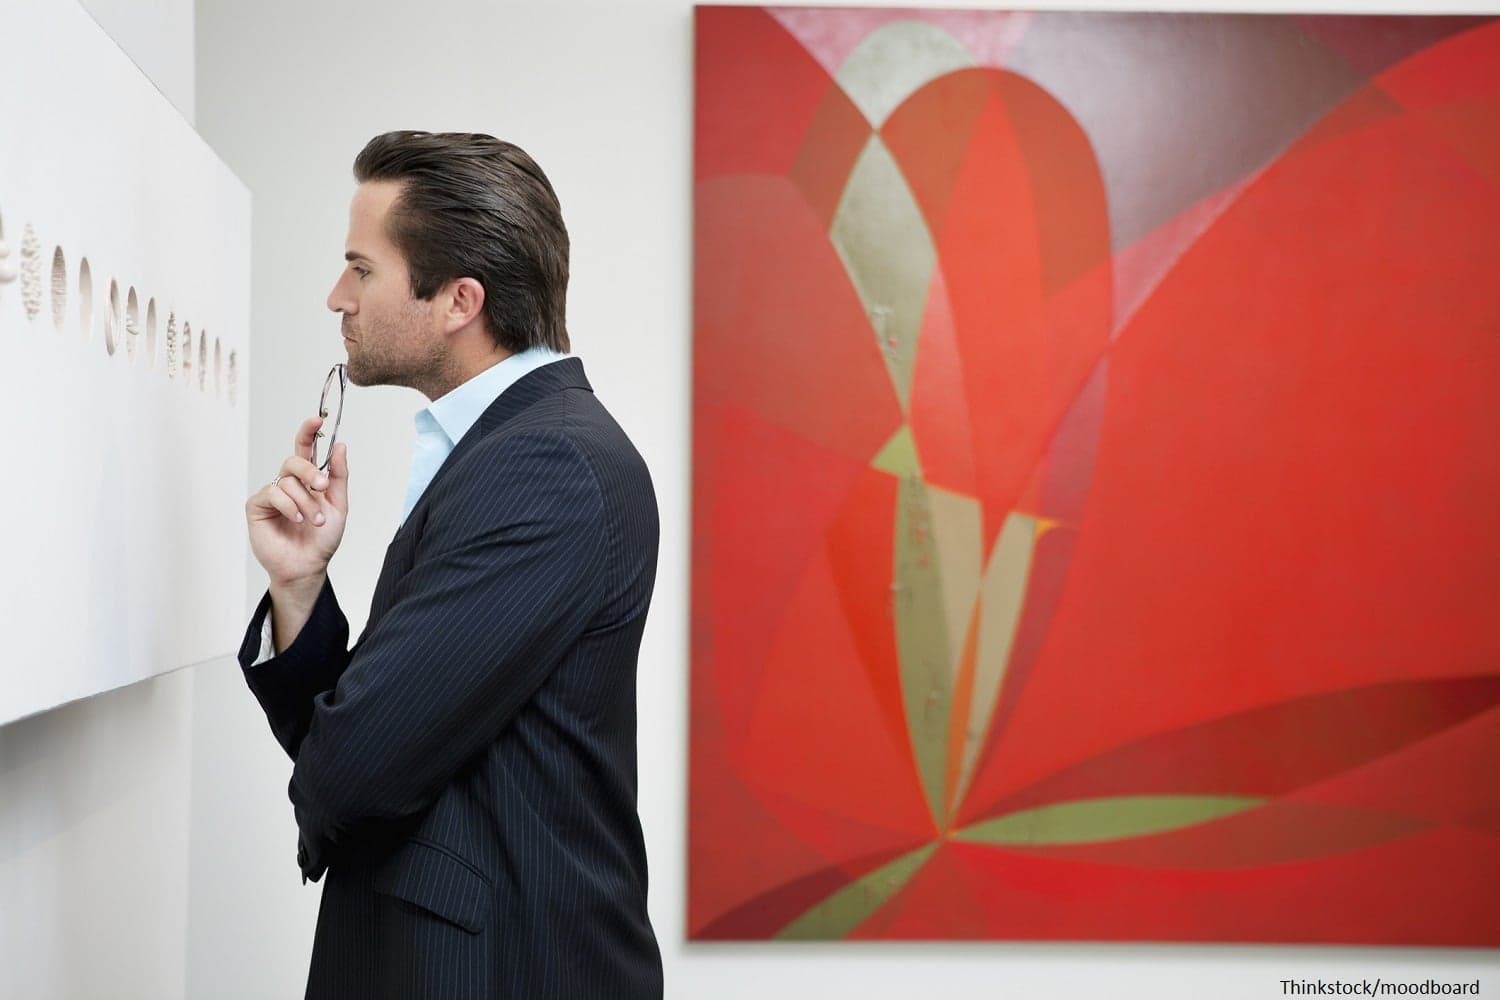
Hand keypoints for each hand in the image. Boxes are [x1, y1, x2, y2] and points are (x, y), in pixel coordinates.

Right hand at [246, 416, 349, 589]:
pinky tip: (296, 519)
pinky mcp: (257, 506)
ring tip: (314, 520)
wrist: (309, 565)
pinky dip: (289, 506)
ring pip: (287, 480)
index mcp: (308, 481)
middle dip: (310, 471)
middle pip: (295, 460)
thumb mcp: (338, 505)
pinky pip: (273, 493)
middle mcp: (288, 483)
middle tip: (321, 488)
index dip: (309, 433)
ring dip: (305, 501)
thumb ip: (338, 476)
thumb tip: (340, 446)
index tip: (317, 419)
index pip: (306, 450)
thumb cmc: (322, 539)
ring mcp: (272, 494)